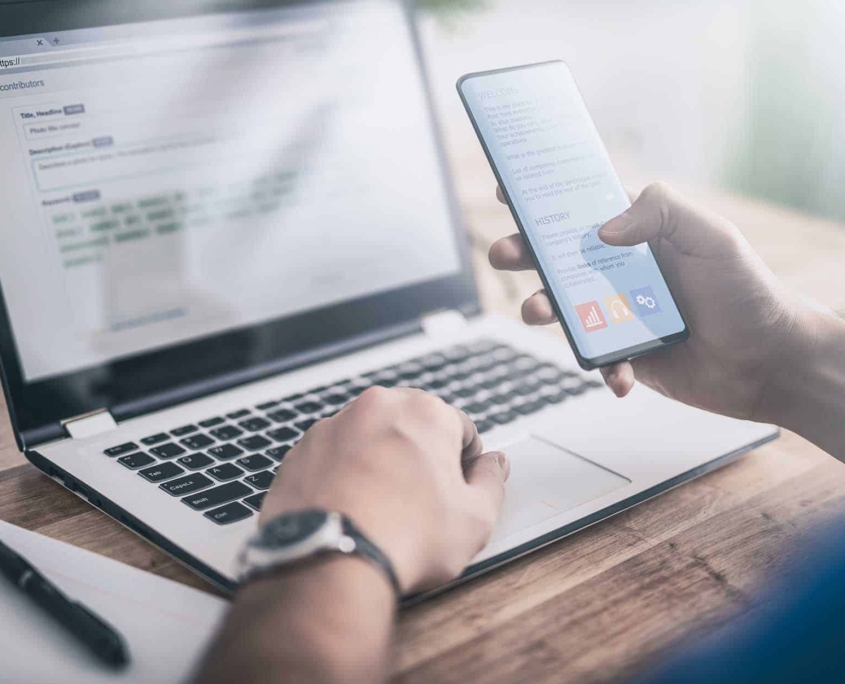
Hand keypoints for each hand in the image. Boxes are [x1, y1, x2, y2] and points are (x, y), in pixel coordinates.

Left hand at [259, 387, 509, 592]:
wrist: (328, 559)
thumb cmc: (406, 537)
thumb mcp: (474, 518)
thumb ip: (492, 482)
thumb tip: (495, 464)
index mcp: (425, 411)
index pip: (460, 428)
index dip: (465, 463)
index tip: (458, 489)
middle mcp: (377, 406)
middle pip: (411, 427)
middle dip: (419, 457)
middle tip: (421, 502)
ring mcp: (333, 426)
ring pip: (369, 440)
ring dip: (379, 463)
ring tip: (382, 510)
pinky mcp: (300, 450)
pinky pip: (333, 457)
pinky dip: (343, 476)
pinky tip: (350, 510)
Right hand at [489, 182, 808, 421]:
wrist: (769, 363)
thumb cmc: (748, 292)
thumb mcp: (713, 237)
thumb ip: (662, 213)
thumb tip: (603, 230)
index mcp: (642, 235)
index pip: (584, 209)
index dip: (546, 199)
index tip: (510, 192)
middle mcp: (623, 272)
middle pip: (559, 257)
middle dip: (525, 253)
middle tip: (504, 252)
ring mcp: (620, 314)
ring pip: (565, 308)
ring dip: (543, 308)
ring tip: (537, 311)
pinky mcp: (625, 354)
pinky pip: (597, 359)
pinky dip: (602, 368)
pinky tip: (620, 373)